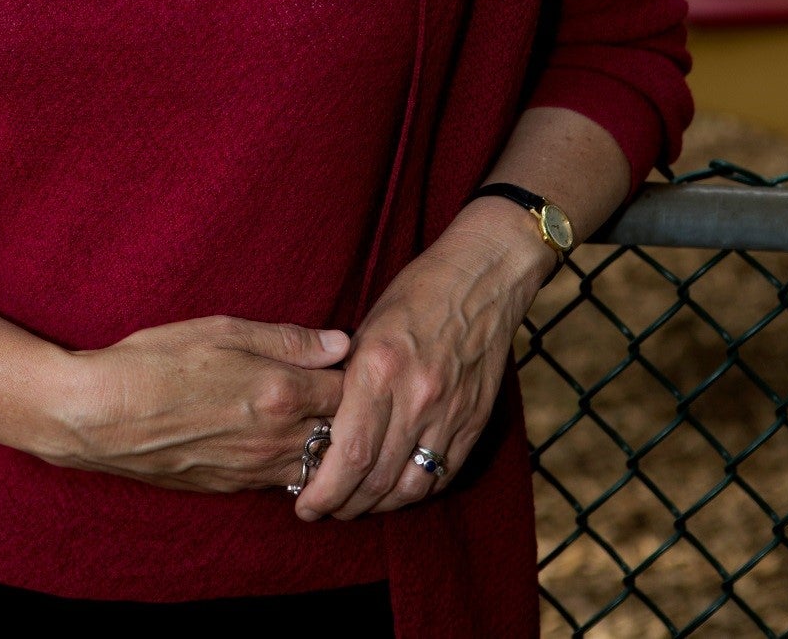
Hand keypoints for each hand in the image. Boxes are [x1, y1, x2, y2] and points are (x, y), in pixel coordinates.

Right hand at [40, 314, 349, 493]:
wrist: (99, 416)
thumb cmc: (156, 360)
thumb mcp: (221, 329)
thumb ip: (287, 340)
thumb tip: (340, 343)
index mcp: (279, 393)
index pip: (348, 391)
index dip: (354, 375)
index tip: (349, 362)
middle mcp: (274, 439)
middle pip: (340, 436)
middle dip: (348, 415)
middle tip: (343, 392)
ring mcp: (252, 470)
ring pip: (314, 467)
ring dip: (323, 445)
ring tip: (315, 418)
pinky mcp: (229, 487)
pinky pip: (280, 482)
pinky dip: (291, 465)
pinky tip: (279, 441)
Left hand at [293, 209, 554, 521]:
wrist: (481, 278)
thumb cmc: (416, 293)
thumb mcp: (367, 328)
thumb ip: (347, 380)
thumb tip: (320, 427)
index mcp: (380, 368)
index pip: (350, 453)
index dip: (324, 490)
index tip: (306, 503)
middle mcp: (416, 397)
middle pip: (376, 479)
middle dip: (343, 505)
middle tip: (322, 508)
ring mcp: (449, 413)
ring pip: (409, 488)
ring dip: (378, 505)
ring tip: (355, 504)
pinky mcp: (473, 422)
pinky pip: (442, 476)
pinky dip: (414, 491)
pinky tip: (395, 489)